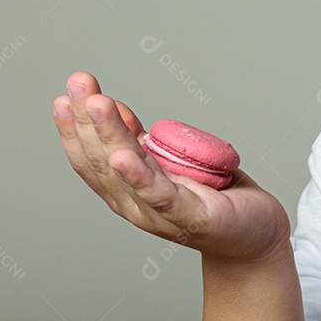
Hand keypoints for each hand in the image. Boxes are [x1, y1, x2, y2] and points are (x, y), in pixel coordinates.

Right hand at [51, 71, 290, 263]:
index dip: (74, 128)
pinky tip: (122, 156)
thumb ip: (140, 141)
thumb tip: (112, 108)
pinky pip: (161, 195)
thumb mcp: (170, 161)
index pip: (91, 159)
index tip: (65, 95)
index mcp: (128, 192)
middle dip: (87, 119)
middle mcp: (136, 206)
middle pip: (102, 160)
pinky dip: (139, 175)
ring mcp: (162, 215)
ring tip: (96, 103)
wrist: (256, 237)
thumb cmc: (214, 197)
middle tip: (78, 82)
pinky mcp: (192, 218)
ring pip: (126, 172)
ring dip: (109, 135)